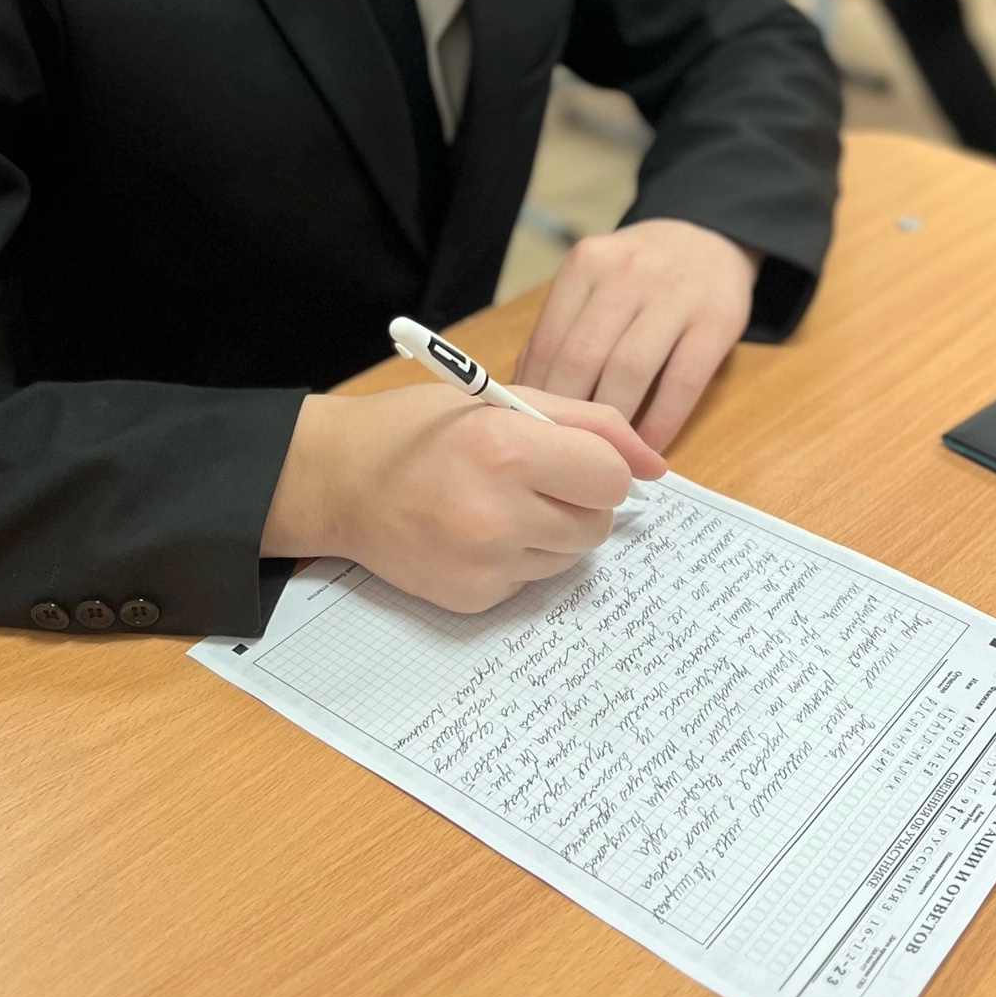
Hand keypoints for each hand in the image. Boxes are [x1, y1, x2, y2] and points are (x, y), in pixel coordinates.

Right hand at [261, 383, 665, 613]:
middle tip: (528, 478)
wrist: (339, 481)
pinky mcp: (472, 598)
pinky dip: (517, 558)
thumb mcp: (500, 398)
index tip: (565, 457)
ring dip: (550, 530)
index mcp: (507, 449)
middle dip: (576, 500)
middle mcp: (498, 512)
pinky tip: (474, 532)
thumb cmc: (420, 429)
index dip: (595, 465)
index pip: (610, 478)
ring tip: (497, 503)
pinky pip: (532, 581)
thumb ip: (588, 423)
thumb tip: (656, 467)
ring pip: (570, 555)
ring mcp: (484, 563)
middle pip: (597, 523)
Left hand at [514, 218, 758, 451]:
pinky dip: (662, 421)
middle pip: (584, 358)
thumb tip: (524, 394)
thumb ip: (562, 327)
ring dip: (614, 423)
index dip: (538, 396)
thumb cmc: (639, 275)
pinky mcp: (717, 320)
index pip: (550, 342)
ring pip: (630, 372)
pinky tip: (649, 444)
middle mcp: (628, 273)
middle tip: (566, 450)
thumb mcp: (594, 280)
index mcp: (587, 264)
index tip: (535, 430)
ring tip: (605, 453)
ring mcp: (676, 294)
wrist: (710, 240)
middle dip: (571, 413)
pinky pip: (682, 382)